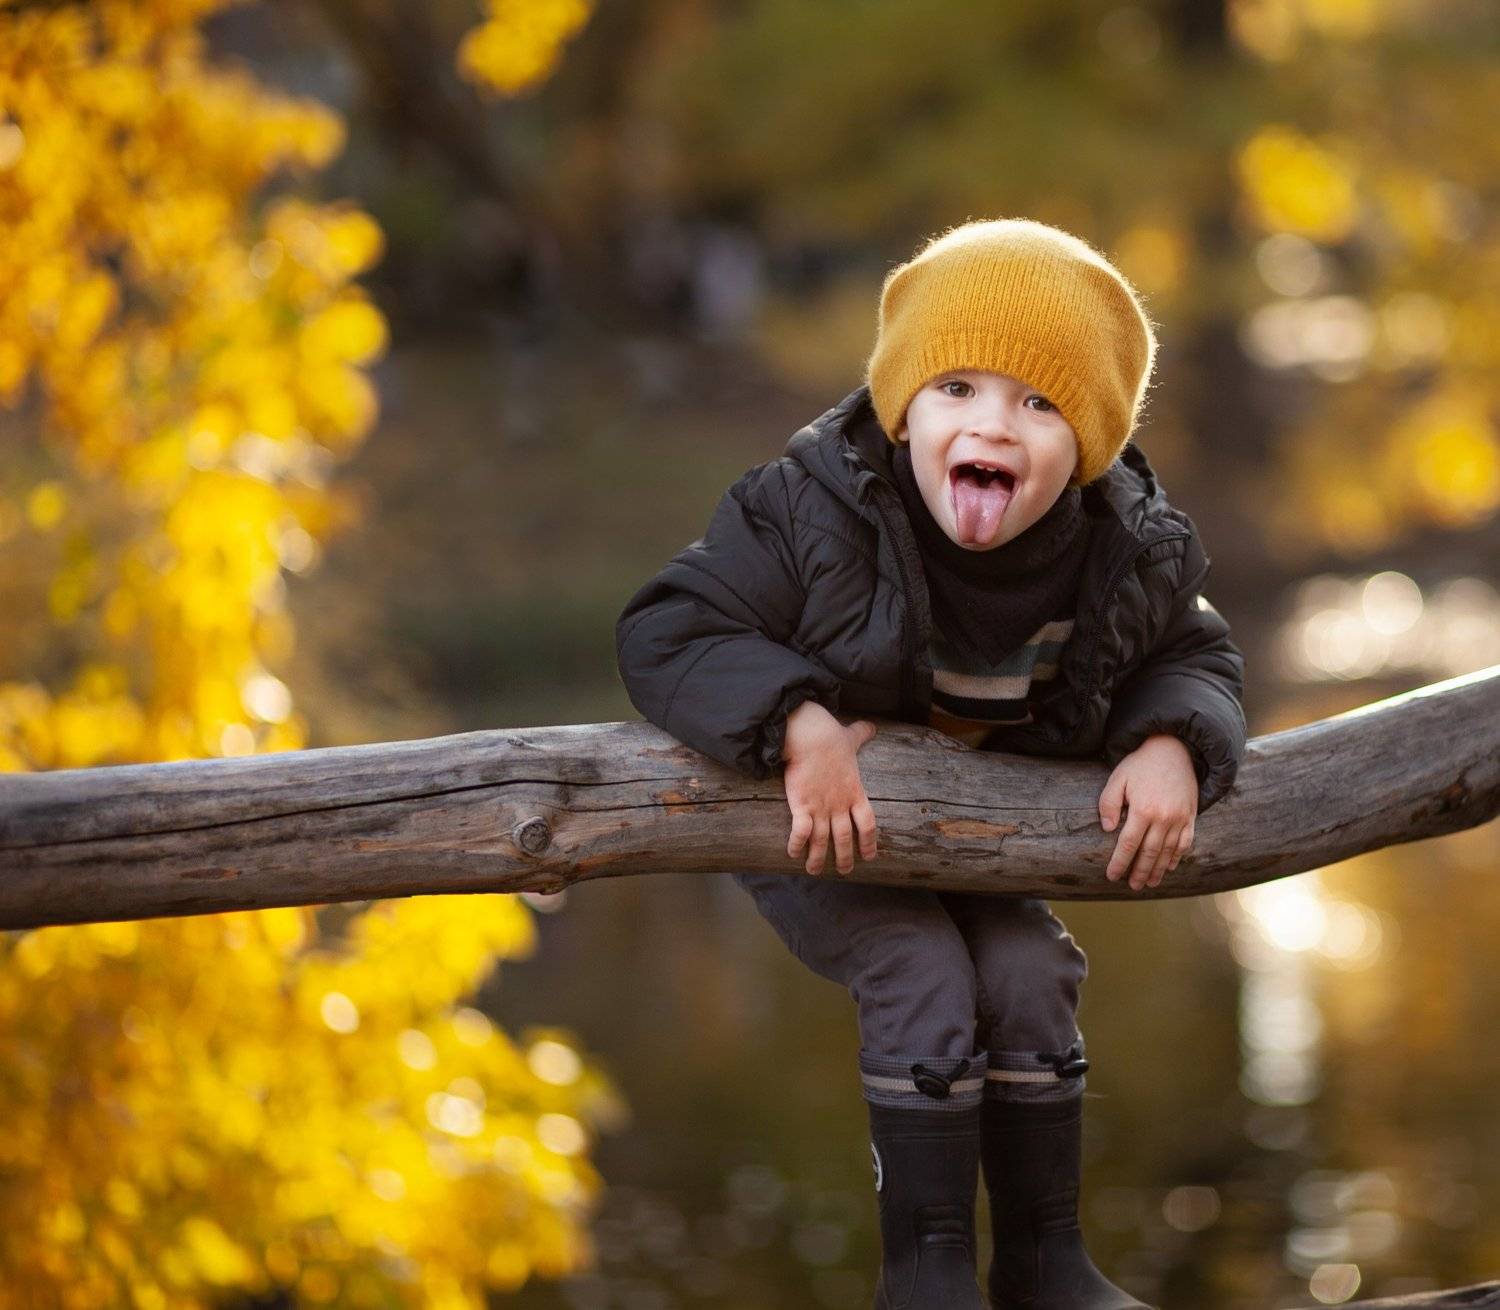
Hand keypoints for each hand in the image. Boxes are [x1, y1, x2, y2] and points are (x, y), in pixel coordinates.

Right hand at [782, 701, 878, 876]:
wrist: (810, 737)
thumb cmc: (830, 737)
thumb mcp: (850, 737)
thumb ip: (860, 735)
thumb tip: (870, 726)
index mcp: (854, 792)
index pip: (867, 824)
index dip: (869, 842)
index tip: (869, 856)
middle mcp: (839, 804)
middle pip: (844, 838)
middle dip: (844, 858)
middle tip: (844, 871)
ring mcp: (820, 807)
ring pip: (822, 840)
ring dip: (818, 858)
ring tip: (814, 871)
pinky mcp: (801, 805)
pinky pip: (800, 831)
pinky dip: (797, 844)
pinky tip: (793, 854)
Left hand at [1097, 733, 1196, 890]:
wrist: (1174, 749)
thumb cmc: (1141, 764)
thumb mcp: (1118, 778)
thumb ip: (1108, 804)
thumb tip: (1108, 829)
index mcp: (1143, 809)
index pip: (1129, 844)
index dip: (1120, 862)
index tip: (1111, 875)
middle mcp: (1164, 817)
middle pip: (1149, 853)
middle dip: (1139, 872)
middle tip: (1132, 886)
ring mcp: (1180, 818)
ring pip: (1168, 852)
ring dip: (1158, 870)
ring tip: (1149, 883)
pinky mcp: (1191, 816)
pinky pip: (1185, 842)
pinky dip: (1177, 857)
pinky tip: (1168, 867)